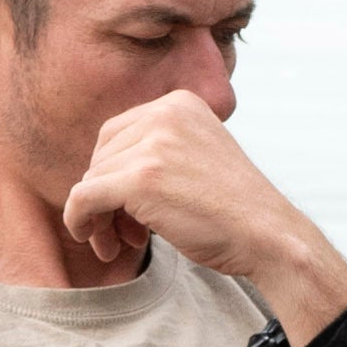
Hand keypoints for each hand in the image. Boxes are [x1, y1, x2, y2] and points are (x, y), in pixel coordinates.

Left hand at [56, 91, 346, 320]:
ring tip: (125, 243)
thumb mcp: (198, 156)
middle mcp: (164, 113)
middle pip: (101, 155)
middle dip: (105, 196)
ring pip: (90, 179)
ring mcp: (152, 145)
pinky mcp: (139, 179)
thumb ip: (158, 150)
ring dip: (100, 217)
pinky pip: (82, 199)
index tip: (132, 209)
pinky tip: (97, 242)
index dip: (115, 174)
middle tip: (128, 232)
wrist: (268, 235)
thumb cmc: (235, 209)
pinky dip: (79, 222)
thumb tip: (97, 173)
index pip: (118, 133)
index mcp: (180, 103)